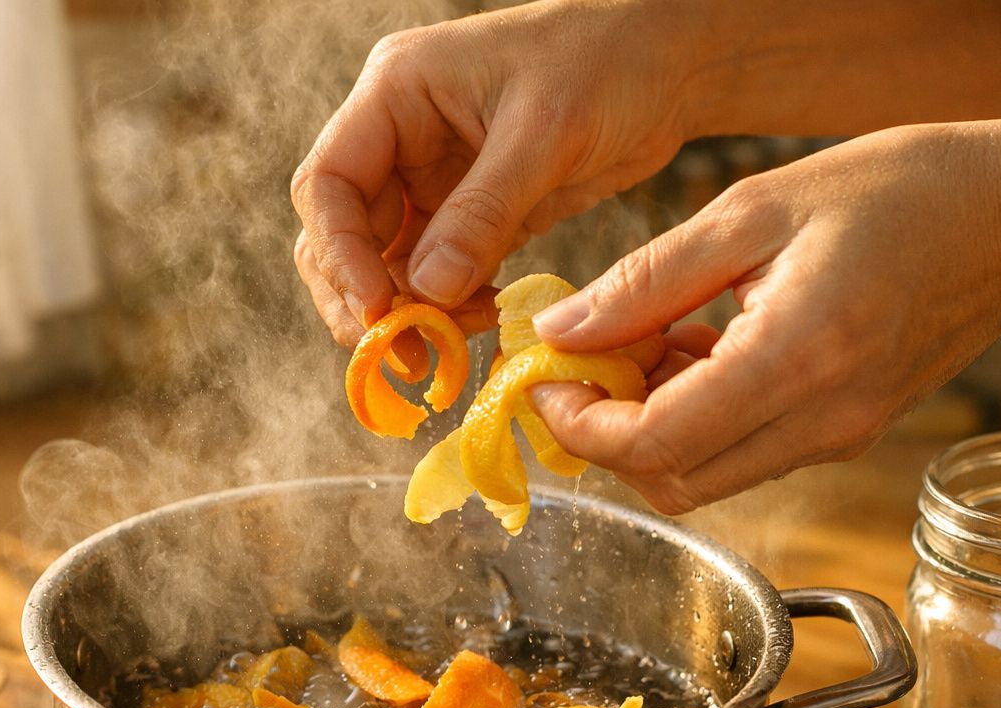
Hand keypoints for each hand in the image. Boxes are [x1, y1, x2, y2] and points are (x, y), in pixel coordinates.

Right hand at [292, 0, 708, 347]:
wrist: (672, 61)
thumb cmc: (608, 62)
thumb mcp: (545, 133)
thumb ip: (483, 212)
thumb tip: (427, 291)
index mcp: (396, 93)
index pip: (328, 183)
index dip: (340, 253)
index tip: (377, 311)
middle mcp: (401, 136)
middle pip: (344, 231)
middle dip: (364, 296)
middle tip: (402, 353)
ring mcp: (434, 178)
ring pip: (387, 260)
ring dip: (408, 309)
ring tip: (446, 345)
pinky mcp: (474, 213)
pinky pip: (438, 270)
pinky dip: (448, 304)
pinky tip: (481, 318)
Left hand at [528, 119, 1000, 514]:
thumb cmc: (894, 193)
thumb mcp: (751, 212)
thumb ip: (647, 281)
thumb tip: (563, 332)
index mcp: (795, 358)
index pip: (656, 444)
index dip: (582, 427)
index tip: (549, 382)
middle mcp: (822, 420)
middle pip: (673, 481)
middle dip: (607, 436)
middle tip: (586, 364)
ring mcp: (838, 436)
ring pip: (705, 475)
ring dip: (651, 426)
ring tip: (650, 338)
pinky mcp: (845, 434)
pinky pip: (744, 453)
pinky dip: (697, 418)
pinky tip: (698, 347)